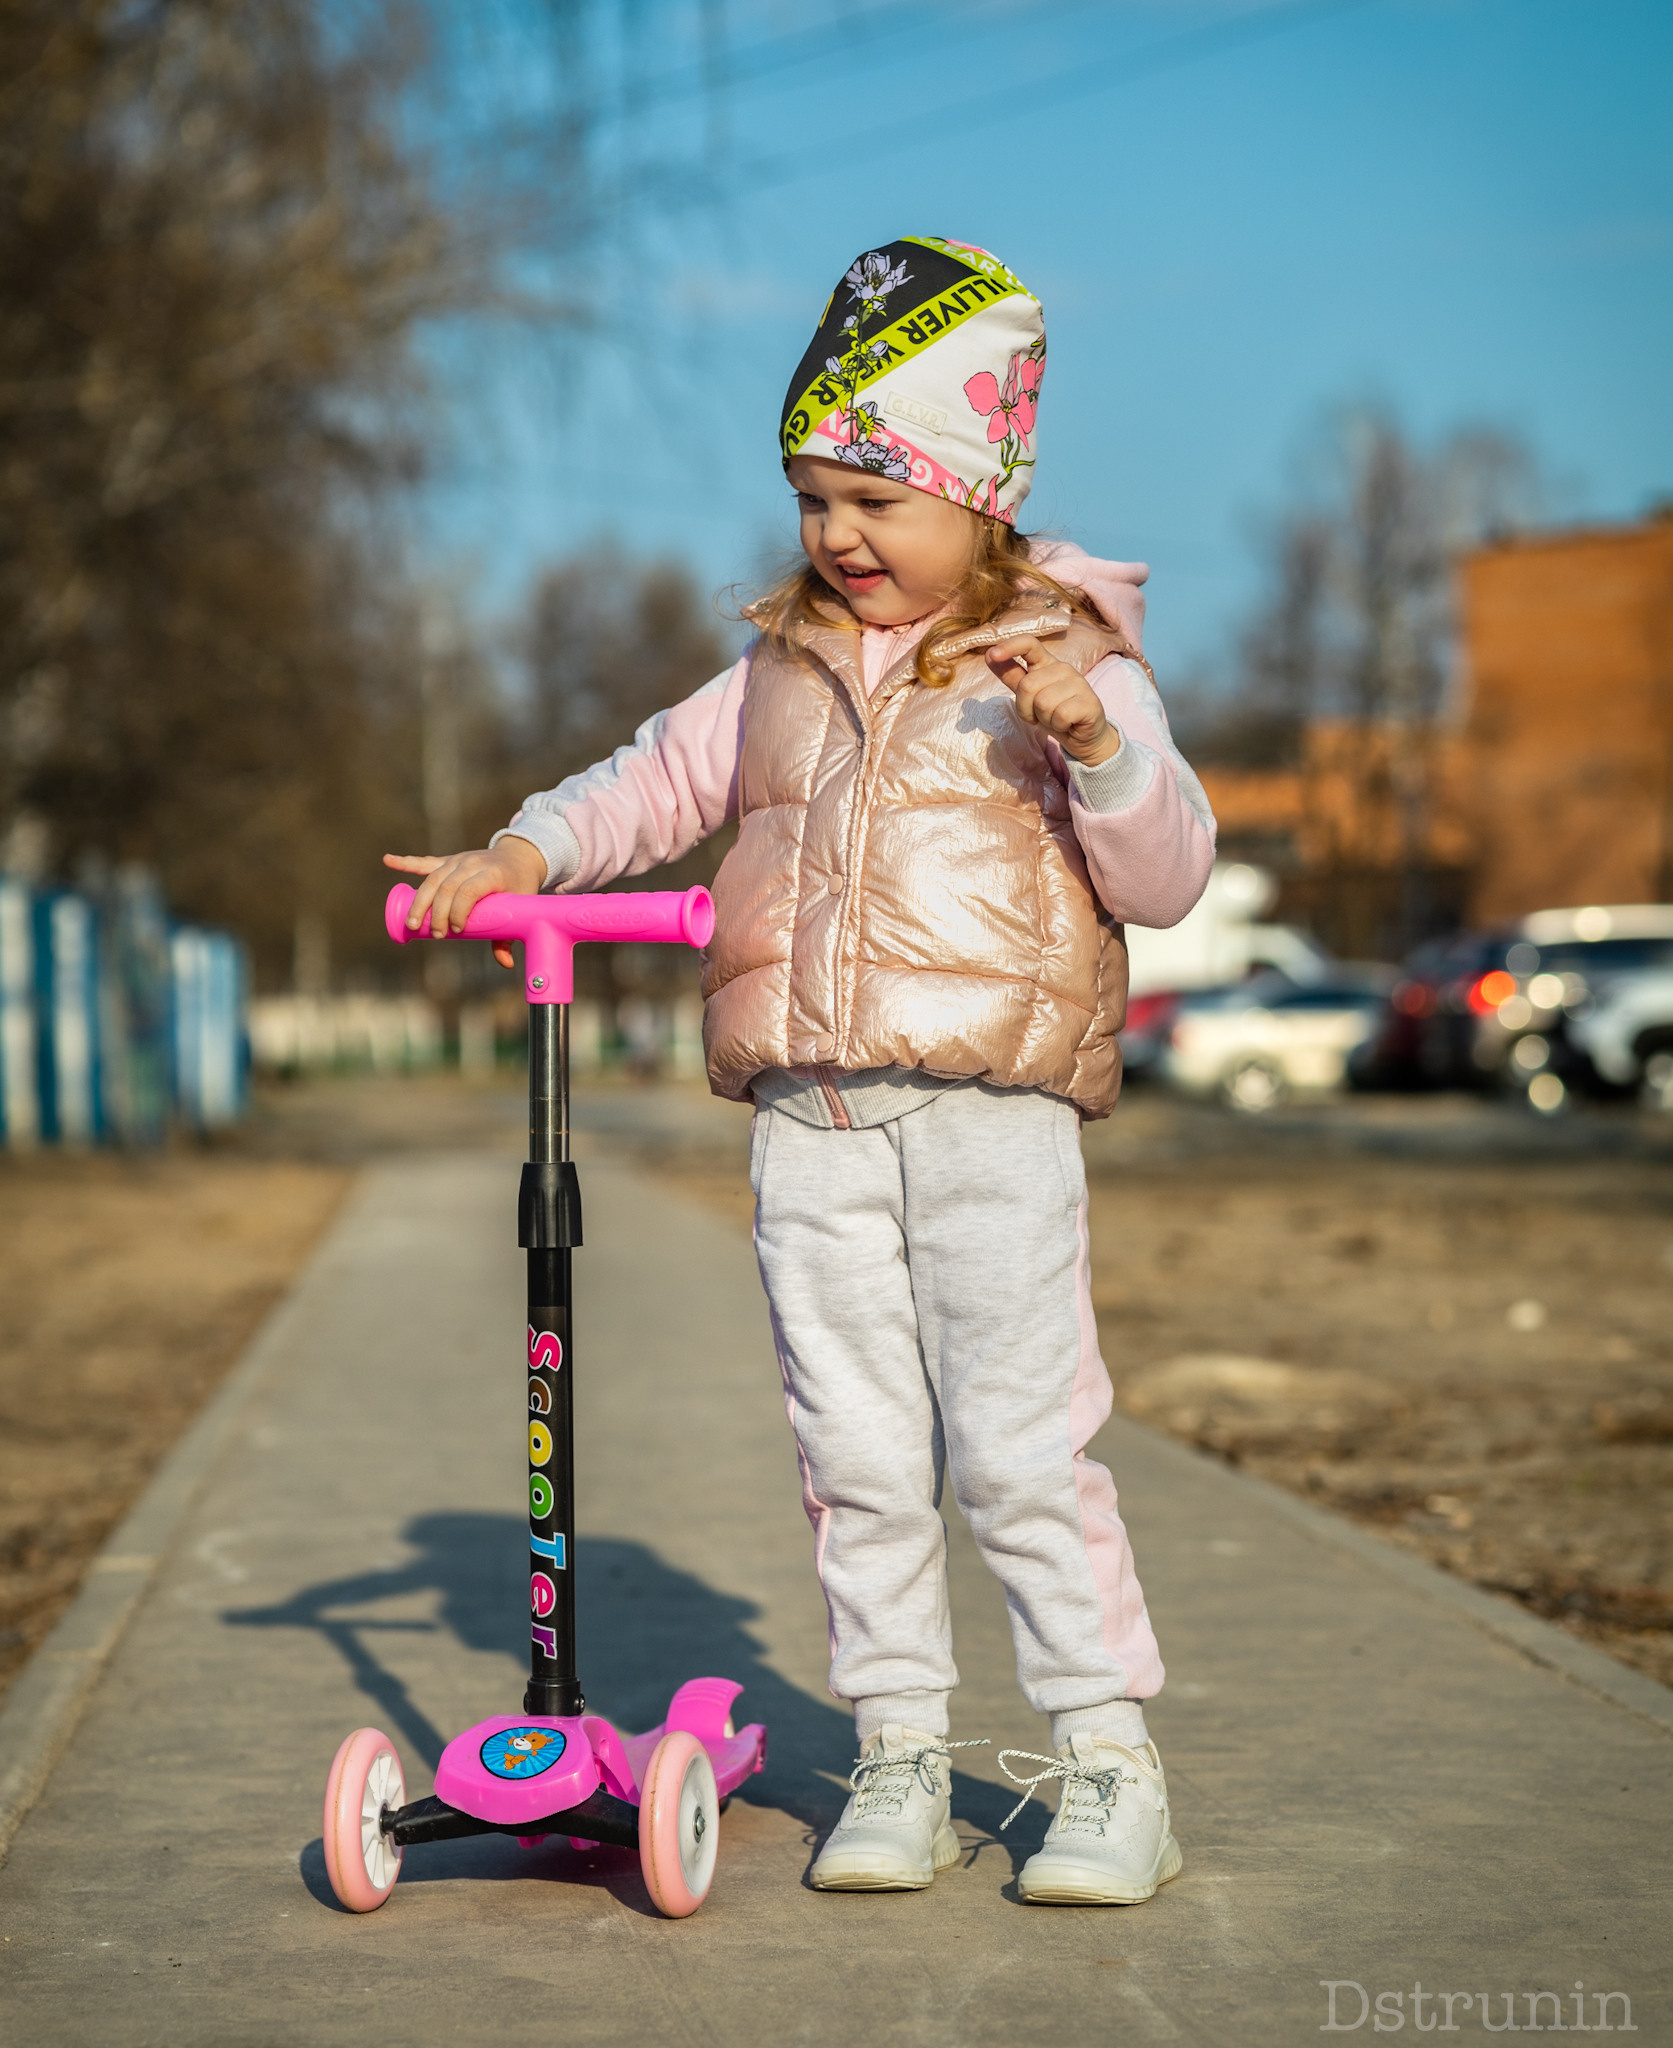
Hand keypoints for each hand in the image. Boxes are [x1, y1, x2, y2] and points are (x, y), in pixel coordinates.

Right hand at [382, 839, 545, 968]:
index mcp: (492, 873)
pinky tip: (388, 861)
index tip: (458, 931)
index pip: (469, 890)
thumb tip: (505, 963)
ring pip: (433, 879)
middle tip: (436, 935)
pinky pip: (424, 862)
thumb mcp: (520, 907)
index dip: (459, 910)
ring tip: (412, 924)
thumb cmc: (519, 886)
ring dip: (420, 901)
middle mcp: (472, 863)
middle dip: (437, 913)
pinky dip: (405, 863)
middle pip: (447, 887)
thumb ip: (508, 936)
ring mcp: (458, 860)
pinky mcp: (448, 861)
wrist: (519, 857)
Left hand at [985, 635, 1119, 765]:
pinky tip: (1067, 724)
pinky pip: (1060, 715)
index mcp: (1046, 663)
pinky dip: (1059, 726)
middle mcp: (1063, 668)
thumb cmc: (1053, 713)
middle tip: (1040, 714)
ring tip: (1055, 719)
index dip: (1010, 647)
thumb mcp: (1028, 695)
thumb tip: (988, 655)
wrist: (1082, 736)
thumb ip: (1011, 675)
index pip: (1029, 644)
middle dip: (1026, 708)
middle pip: (1027, 685)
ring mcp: (1078, 683)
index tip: (992, 654)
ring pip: (1043, 703)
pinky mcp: (1090, 701)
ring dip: (1044, 719)